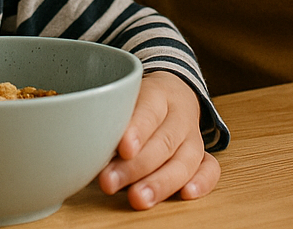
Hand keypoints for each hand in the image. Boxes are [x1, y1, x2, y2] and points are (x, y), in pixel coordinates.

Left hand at [97, 71, 219, 208]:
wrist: (172, 93)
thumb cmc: (138, 103)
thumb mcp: (123, 99)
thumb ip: (110, 120)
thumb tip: (83, 148)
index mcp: (158, 93)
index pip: (149, 109)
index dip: (137, 129)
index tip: (123, 148)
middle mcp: (180, 114)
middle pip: (164, 141)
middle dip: (137, 166)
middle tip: (111, 182)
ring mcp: (194, 136)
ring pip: (185, 159)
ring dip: (162, 182)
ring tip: (139, 199)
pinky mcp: (203, 155)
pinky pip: (210, 169)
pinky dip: (202, 182)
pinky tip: (186, 194)